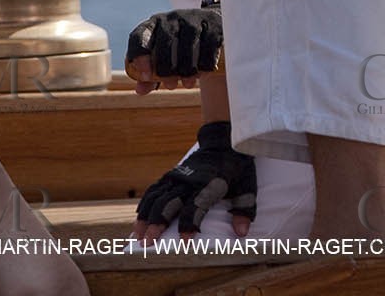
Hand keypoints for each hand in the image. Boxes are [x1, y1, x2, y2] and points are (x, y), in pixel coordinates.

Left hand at [125, 5, 222, 93]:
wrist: (210, 24)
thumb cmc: (179, 46)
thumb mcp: (163, 57)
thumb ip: (150, 75)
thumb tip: (140, 90)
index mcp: (154, 24)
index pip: (139, 36)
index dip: (139, 56)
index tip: (146, 76)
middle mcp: (172, 17)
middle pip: (165, 42)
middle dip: (167, 69)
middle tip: (171, 85)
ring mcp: (193, 18)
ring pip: (188, 46)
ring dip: (187, 71)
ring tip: (187, 83)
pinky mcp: (213, 23)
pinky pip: (209, 46)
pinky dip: (205, 65)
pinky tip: (203, 74)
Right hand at [134, 121, 255, 241]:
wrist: (222, 141)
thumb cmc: (236, 168)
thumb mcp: (247, 186)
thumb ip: (244, 210)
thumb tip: (241, 233)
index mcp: (208, 185)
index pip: (195, 206)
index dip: (190, 224)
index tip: (185, 242)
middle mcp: (188, 181)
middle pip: (168, 202)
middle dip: (157, 223)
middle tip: (148, 243)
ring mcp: (177, 176)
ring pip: (156, 196)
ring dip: (146, 216)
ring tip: (138, 235)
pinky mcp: (171, 174)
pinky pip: (154, 189)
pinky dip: (144, 203)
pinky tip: (139, 218)